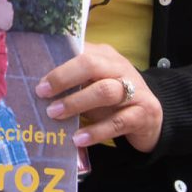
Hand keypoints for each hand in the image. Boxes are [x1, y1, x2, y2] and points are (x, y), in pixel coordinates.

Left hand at [35, 42, 162, 152]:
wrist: (152, 118)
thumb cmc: (113, 99)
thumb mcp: (95, 84)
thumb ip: (74, 81)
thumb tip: (39, 87)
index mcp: (106, 56)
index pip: (80, 52)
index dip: (58, 66)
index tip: (39, 81)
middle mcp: (121, 69)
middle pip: (91, 65)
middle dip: (64, 78)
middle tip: (42, 94)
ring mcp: (135, 90)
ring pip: (105, 92)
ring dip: (76, 103)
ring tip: (54, 114)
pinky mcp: (144, 114)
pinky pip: (117, 123)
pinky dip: (96, 131)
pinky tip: (78, 139)